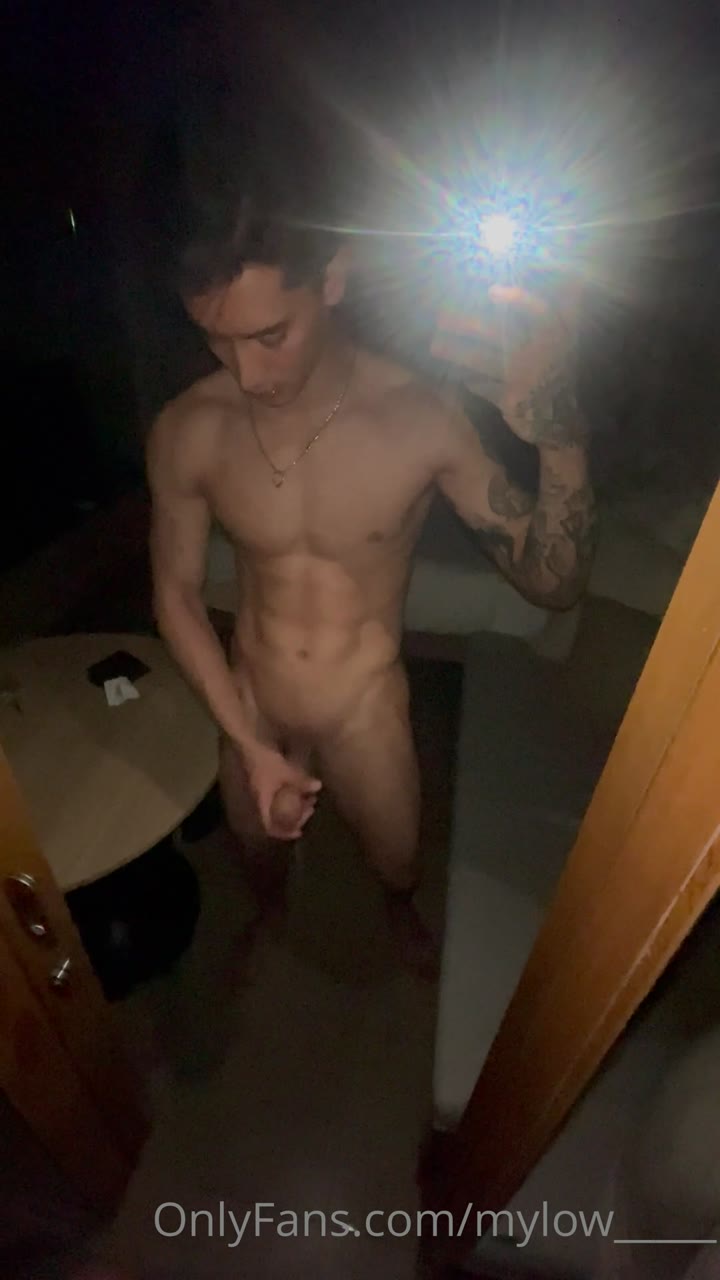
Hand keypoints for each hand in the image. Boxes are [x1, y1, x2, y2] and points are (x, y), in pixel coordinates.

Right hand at [244, 742, 321, 839]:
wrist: (248, 742)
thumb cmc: (265, 759)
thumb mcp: (286, 771)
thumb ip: (302, 781)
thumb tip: (318, 787)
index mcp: (262, 800)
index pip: (269, 825)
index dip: (283, 832)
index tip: (299, 832)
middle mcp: (259, 798)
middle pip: (275, 817)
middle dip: (294, 817)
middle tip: (310, 811)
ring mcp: (259, 788)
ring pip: (276, 805)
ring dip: (293, 805)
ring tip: (308, 798)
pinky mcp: (261, 779)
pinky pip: (275, 795)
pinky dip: (287, 795)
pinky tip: (297, 786)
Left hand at [432, 282, 586, 449]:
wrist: (560, 420)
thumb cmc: (559, 370)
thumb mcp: (569, 336)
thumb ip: (569, 304)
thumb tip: (574, 275)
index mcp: (553, 334)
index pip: (536, 310)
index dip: (516, 299)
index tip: (491, 291)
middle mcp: (537, 354)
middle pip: (494, 332)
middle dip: (464, 322)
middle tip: (440, 316)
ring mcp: (521, 377)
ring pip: (480, 359)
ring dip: (455, 351)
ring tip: (435, 344)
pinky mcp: (509, 399)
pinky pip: (482, 386)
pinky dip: (470, 381)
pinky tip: (459, 376)